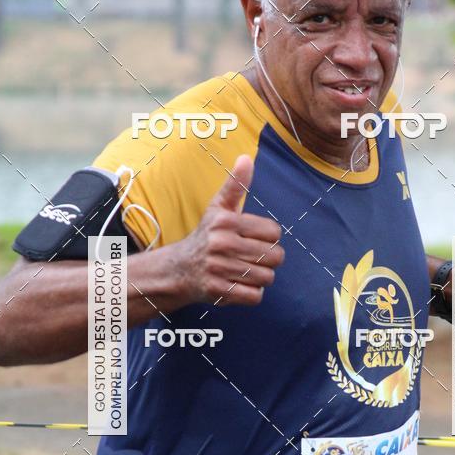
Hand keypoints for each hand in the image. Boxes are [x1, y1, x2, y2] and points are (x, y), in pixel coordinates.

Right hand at [174, 155, 284, 306]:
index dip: (269, 238)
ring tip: (246, 271)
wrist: (179, 269)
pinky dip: (251, 293)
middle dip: (268, 260)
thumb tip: (247, 157)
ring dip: (261, 277)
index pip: (274, 232)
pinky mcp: (219, 291)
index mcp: (226, 222)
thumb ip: (236, 185)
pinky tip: (239, 284)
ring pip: (266, 277)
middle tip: (252, 258)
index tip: (254, 239)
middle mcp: (222, 244)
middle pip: (274, 257)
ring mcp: (219, 269)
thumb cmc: (206, 236)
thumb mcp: (218, 208)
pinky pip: (255, 296)